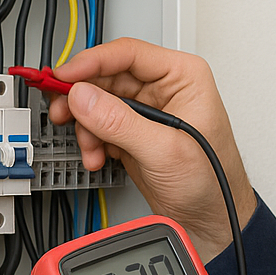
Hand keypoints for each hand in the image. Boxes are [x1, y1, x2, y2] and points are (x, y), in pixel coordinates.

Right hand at [49, 39, 256, 260]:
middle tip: (62, 112)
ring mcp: (147, 111)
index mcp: (183, 76)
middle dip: (82, 99)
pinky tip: (98, 157)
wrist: (211, 221)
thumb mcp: (164, 150)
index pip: (128, 54)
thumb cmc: (213, 181)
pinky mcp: (134, 133)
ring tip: (91, 148)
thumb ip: (120, 122)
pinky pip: (100, 126)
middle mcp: (164, 88)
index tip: (63, 75)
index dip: (91, 62)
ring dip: (87, 127)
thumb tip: (84, 97)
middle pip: (106, 77)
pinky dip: (92, 141)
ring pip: (98, 103)